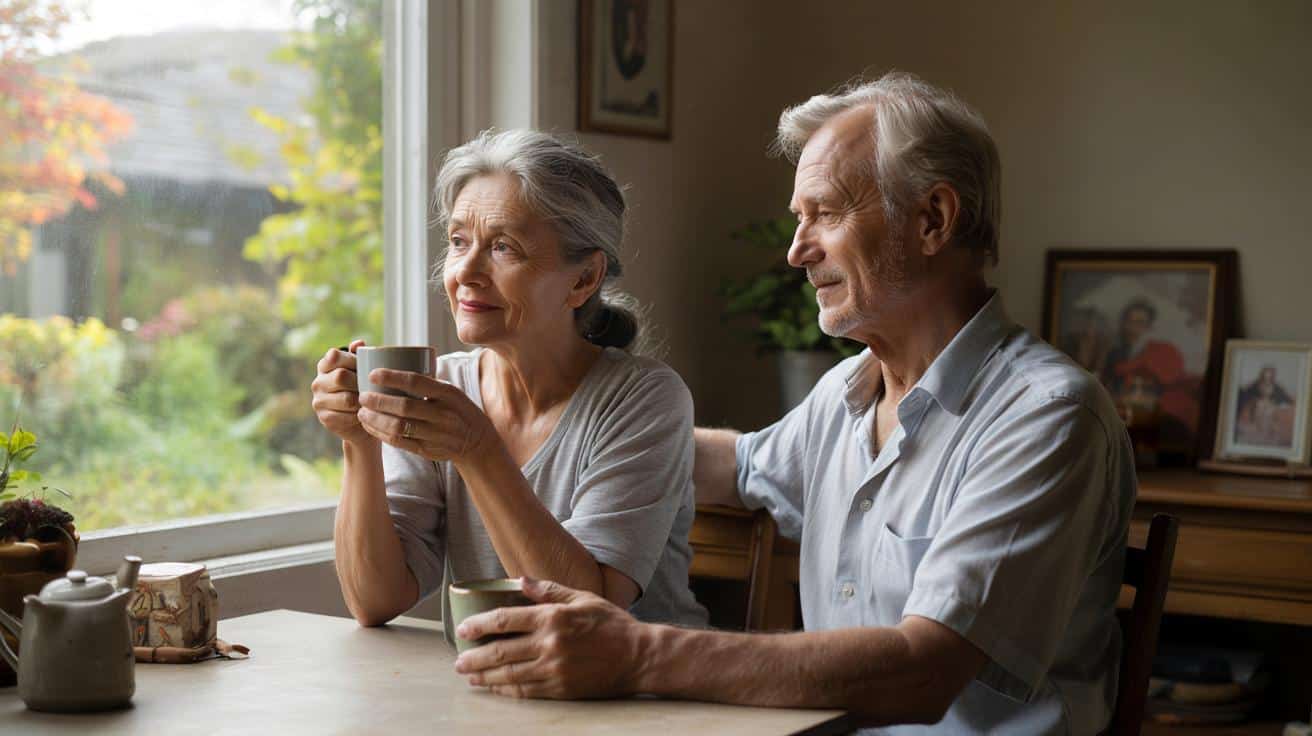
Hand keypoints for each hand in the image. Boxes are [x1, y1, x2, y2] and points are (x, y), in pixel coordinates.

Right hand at [311, 339, 373, 446]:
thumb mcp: (362, 370)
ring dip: (361, 401)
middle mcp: (318, 382)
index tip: (365, 367)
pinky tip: (363, 414)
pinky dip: (358, 416)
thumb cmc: (362, 388)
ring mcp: (319, 401)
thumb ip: (360, 355)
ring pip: (346, 398)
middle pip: (341, 376)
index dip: (352, 360)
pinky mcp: (324, 418)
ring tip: (369, 401)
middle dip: (360, 382)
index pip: (334, 355)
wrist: (359, 419)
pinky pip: (346, 416)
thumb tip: (359, 343)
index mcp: (325, 365)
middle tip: (372, 387)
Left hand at [356, 369, 494, 463]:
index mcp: (448, 394)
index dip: (392, 377)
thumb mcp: (452, 392)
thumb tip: (395, 364)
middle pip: (405, 407)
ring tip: (362, 412)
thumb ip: (429, 383)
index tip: (372, 374)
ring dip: (376, 420)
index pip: (417, 382)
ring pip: (399, 427)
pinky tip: (371, 426)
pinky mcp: (428, 450)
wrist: (477, 442)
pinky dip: (381, 434)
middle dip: (379, 401)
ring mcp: (436, 434)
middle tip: (362, 396)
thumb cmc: (458, 410)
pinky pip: (400, 442)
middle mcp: (443, 414)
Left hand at [453, 578, 646, 699]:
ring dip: (485, 677)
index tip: (463, 631)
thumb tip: (520, 580)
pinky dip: (506, 690)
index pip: (505, 620)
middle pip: (500, 651)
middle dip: (474, 657)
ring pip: (509, 674)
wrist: (639, 656)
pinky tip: (495, 688)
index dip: (479, 626)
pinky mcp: (561, 689)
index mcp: (553, 617)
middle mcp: (550, 643)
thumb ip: (549, 590)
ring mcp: (554, 669)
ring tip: (470, 676)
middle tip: (458, 661)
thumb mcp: (582, 598)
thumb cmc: (612, 624)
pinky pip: (525, 691)